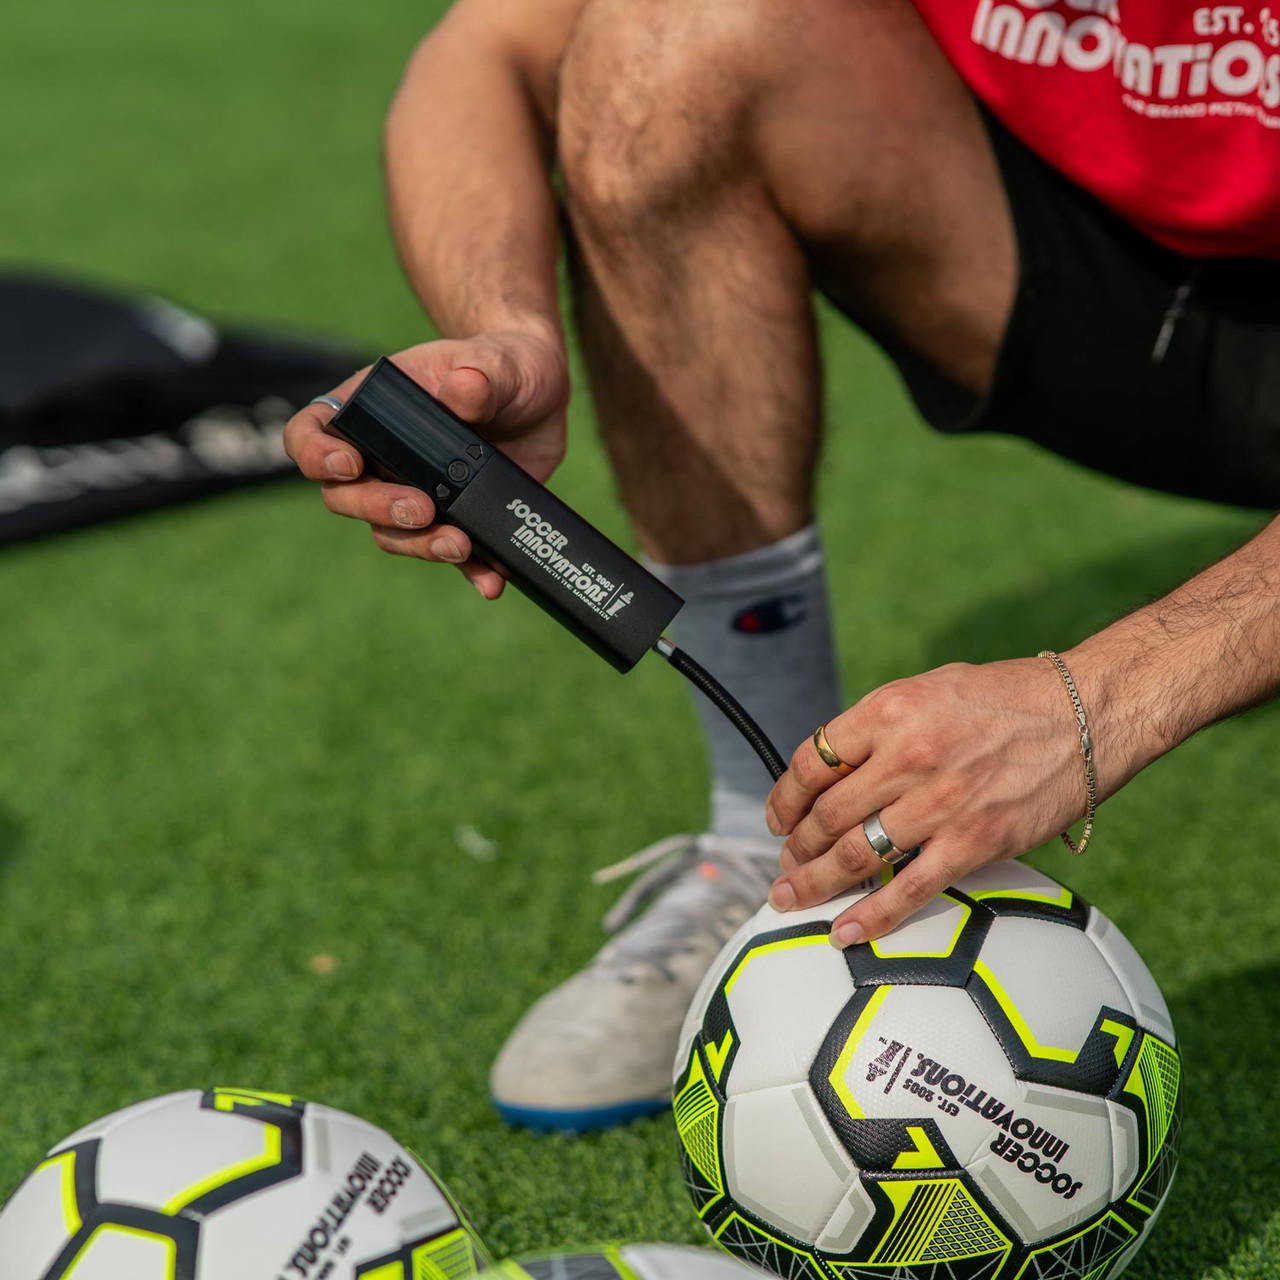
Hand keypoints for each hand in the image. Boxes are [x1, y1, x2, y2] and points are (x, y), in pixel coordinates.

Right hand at [283, 329, 568, 597]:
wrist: (542, 398)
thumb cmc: (505, 366)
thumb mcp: (498, 362)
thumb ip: (482, 374)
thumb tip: (465, 389)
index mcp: (371, 408)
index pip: (312, 432)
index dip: (316, 454)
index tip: (349, 465)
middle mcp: (382, 456)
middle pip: (346, 496)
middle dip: (377, 509)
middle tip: (421, 510)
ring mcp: (414, 491)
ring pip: (391, 533)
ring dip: (420, 546)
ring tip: (459, 545)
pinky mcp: (453, 519)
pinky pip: (448, 553)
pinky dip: (468, 571)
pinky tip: (490, 581)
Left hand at [764, 659, 1089, 946]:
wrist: (1088, 714)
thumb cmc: (1008, 697)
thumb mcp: (929, 690)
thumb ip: (881, 727)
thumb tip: (839, 768)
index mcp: (889, 710)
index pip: (812, 762)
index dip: (785, 798)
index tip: (779, 819)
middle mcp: (906, 755)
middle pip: (826, 815)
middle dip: (796, 847)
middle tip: (785, 866)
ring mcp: (939, 802)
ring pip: (856, 854)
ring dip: (815, 883)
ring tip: (792, 898)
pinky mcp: (975, 842)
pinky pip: (910, 889)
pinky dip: (871, 916)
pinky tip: (844, 932)